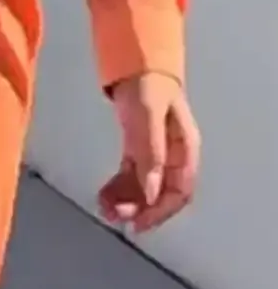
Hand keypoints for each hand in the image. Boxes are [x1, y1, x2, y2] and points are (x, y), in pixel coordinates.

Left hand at [98, 73, 199, 232]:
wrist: (135, 63)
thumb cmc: (147, 86)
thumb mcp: (148, 118)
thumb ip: (150, 154)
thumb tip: (151, 194)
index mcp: (185, 150)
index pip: (179, 192)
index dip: (160, 212)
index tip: (137, 225)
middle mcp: (173, 156)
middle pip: (161, 194)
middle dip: (138, 208)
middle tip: (113, 215)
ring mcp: (156, 154)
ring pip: (144, 189)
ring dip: (126, 202)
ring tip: (104, 208)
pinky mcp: (139, 149)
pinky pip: (131, 177)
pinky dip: (119, 189)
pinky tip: (103, 195)